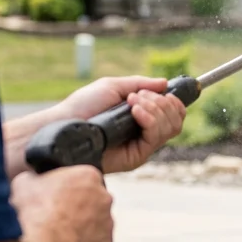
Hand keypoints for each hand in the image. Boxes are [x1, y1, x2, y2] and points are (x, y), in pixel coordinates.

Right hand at [11, 166, 113, 241]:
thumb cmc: (33, 214)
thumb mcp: (23, 183)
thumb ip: (34, 178)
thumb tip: (31, 180)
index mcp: (88, 176)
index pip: (81, 178)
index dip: (65, 188)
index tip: (54, 196)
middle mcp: (104, 198)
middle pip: (92, 200)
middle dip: (77, 207)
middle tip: (56, 217)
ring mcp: (107, 224)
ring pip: (95, 224)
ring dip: (81, 228)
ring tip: (58, 236)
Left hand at [56, 76, 186, 173]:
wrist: (65, 123)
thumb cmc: (84, 105)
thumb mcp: (113, 87)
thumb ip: (140, 84)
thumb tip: (165, 83)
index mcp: (142, 118)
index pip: (173, 114)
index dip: (172, 101)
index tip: (160, 91)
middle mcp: (144, 134)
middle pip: (176, 121)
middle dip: (162, 102)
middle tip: (137, 97)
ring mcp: (141, 147)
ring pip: (170, 128)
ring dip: (155, 108)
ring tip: (132, 103)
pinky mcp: (135, 158)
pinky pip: (156, 137)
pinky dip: (150, 119)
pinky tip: (134, 111)